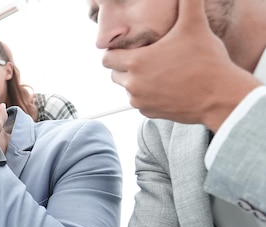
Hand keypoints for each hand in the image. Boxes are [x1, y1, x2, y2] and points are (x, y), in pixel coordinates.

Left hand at [102, 0, 260, 130]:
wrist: (221, 96)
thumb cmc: (207, 62)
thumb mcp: (194, 25)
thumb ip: (188, 2)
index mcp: (136, 62)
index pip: (107, 58)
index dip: (115, 52)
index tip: (127, 48)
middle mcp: (133, 84)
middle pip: (115, 74)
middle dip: (125, 66)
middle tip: (146, 58)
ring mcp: (140, 101)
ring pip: (127, 89)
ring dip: (137, 81)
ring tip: (158, 71)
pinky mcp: (149, 113)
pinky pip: (140, 102)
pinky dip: (147, 95)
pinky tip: (165, 86)